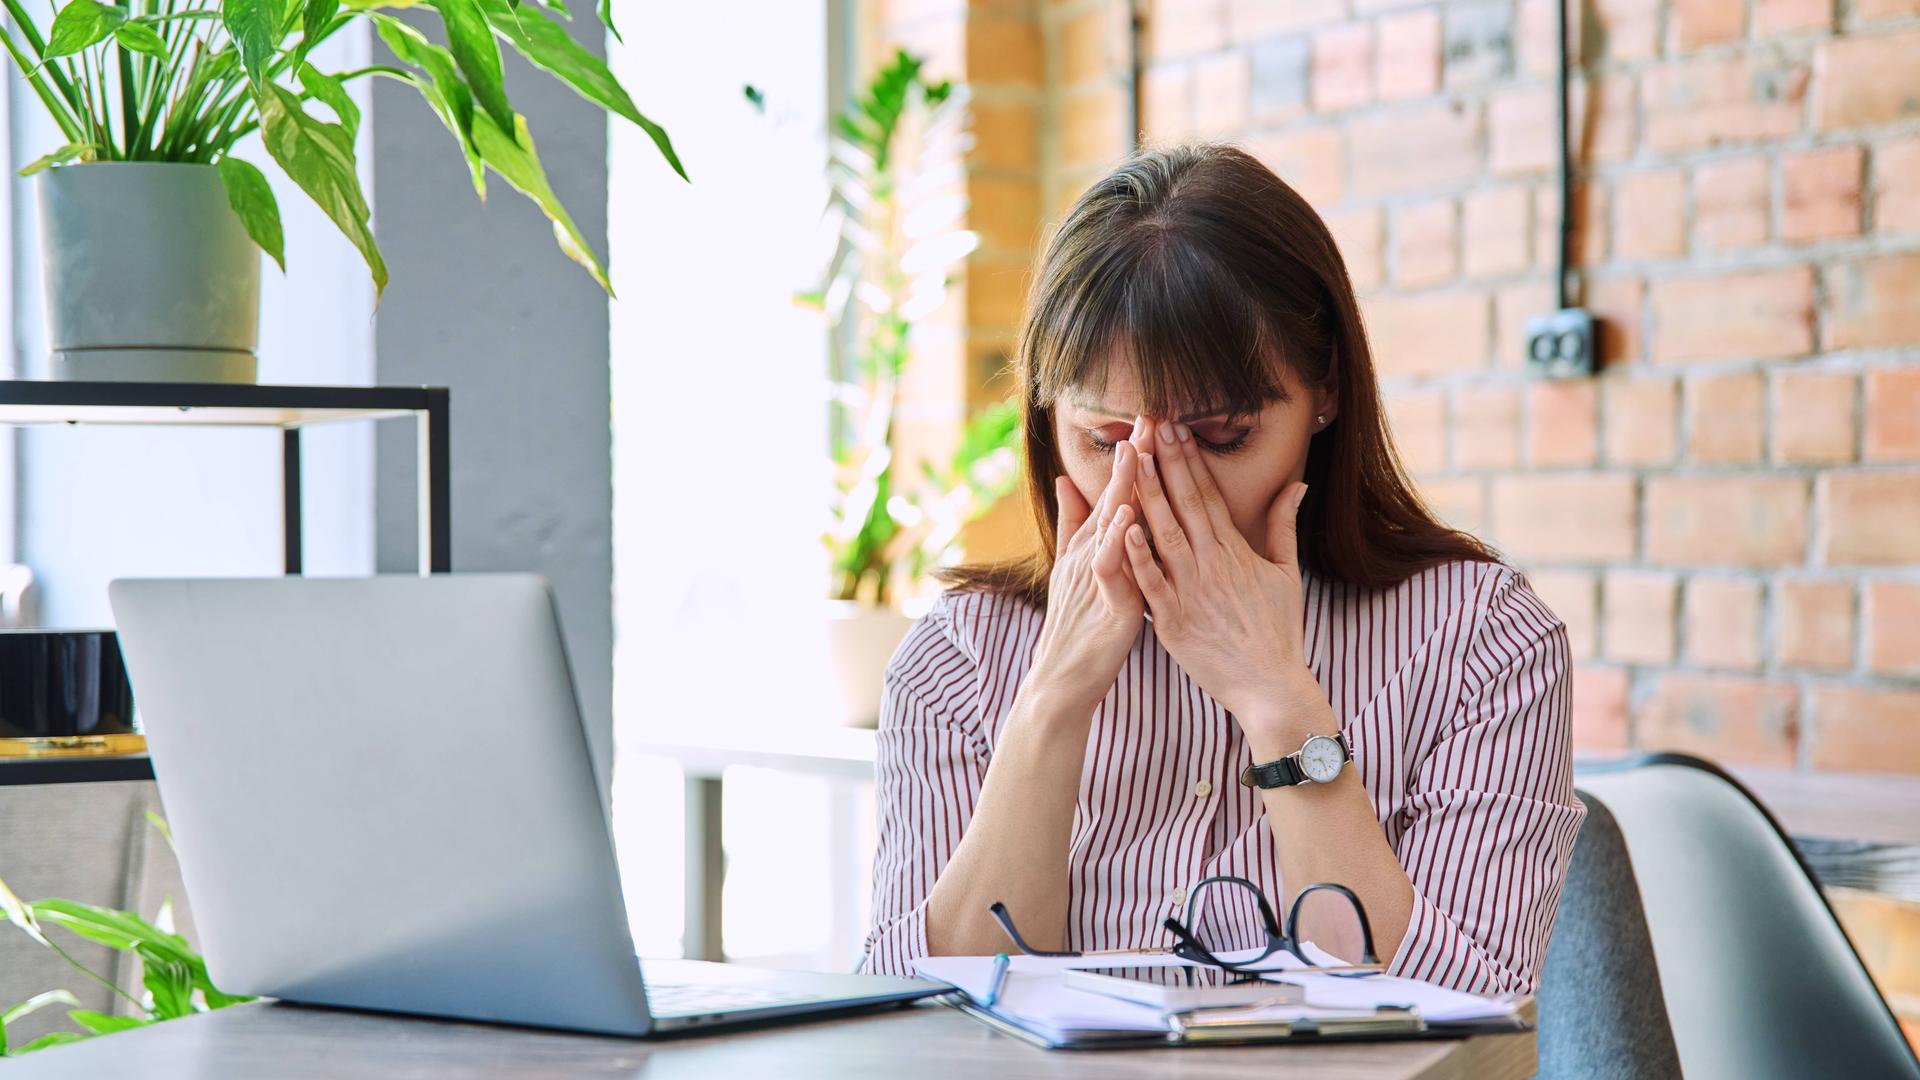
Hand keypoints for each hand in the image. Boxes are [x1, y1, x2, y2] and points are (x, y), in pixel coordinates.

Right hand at [1027, 433, 1146, 716]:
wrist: (1062, 678)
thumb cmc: (1077, 625)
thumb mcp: (1074, 569)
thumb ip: (1074, 524)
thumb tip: (1065, 480)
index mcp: (1093, 545)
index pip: (1116, 492)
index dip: (1132, 456)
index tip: (1151, 418)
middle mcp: (1091, 553)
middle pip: (1114, 497)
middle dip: (1132, 457)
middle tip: (1149, 416)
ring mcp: (1095, 576)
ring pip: (1110, 524)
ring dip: (1124, 487)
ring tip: (1138, 451)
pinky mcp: (1104, 602)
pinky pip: (1109, 566)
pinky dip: (1117, 539)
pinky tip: (1128, 515)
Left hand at [1121, 420, 1326, 755]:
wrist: (1270, 686)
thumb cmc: (1278, 630)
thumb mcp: (1286, 574)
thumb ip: (1283, 527)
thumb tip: (1296, 486)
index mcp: (1235, 551)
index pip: (1209, 495)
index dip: (1189, 459)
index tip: (1175, 428)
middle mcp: (1211, 565)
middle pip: (1184, 505)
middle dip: (1165, 463)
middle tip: (1149, 425)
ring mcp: (1190, 592)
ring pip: (1163, 535)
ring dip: (1146, 496)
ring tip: (1132, 460)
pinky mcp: (1171, 621)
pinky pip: (1150, 582)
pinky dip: (1136, 555)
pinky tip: (1122, 526)